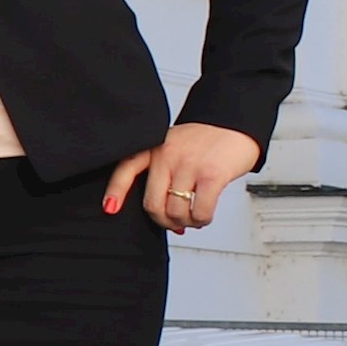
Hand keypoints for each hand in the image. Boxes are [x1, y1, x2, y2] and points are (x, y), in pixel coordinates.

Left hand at [105, 122, 262, 232]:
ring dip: (186, 223)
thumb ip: (164, 170)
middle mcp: (169, 154)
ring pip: (176, 212)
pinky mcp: (211, 175)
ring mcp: (189, 165)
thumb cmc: (207, 139)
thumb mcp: (175, 145)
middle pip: (152, 204)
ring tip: (193, 217)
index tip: (110, 208)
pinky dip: (201, 220)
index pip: (127, 168)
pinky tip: (204, 215)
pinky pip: (199, 212)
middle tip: (174, 222)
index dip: (116, 191)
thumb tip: (164, 211)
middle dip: (164, 221)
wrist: (236, 122)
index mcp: (156, 146)